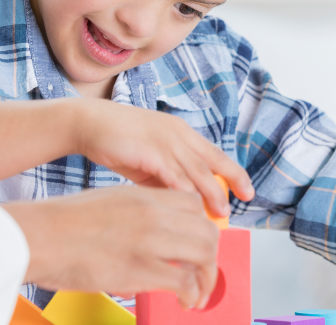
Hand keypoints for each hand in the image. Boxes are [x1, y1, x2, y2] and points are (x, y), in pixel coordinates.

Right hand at [2, 186, 220, 307]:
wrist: (38, 235)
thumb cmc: (60, 224)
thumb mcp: (106, 205)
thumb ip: (132, 219)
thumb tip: (145, 245)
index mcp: (142, 197)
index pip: (193, 203)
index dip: (201, 225)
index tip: (199, 242)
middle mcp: (152, 214)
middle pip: (206, 229)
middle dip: (211, 255)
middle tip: (204, 272)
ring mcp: (150, 239)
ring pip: (204, 252)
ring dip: (207, 277)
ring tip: (199, 292)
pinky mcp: (142, 267)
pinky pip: (185, 281)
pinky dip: (192, 294)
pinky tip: (185, 301)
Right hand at [71, 99, 253, 216]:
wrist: (88, 123)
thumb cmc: (118, 141)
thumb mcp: (150, 159)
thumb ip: (167, 176)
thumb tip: (184, 201)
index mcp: (181, 133)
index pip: (215, 154)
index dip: (234, 173)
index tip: (247, 191)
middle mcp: (178, 134)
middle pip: (213, 161)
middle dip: (231, 182)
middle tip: (242, 202)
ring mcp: (165, 141)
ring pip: (197, 171)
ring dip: (211, 193)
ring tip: (220, 212)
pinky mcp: (150, 151)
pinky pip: (173, 175)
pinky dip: (184, 192)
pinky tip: (190, 208)